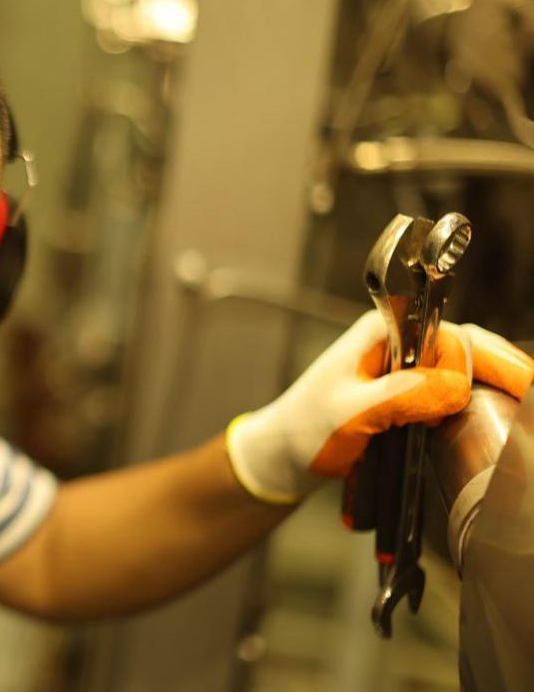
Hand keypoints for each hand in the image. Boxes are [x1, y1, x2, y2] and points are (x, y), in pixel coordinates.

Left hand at [226, 312, 533, 503]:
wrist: (281, 457)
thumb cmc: (304, 431)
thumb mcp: (350, 415)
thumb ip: (401, 398)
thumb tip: (456, 387)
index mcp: (380, 334)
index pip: (450, 336)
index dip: (488, 360)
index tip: (523, 384)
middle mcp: (395, 344)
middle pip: (467, 347)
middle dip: (505, 368)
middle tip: (532, 396)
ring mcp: (401, 368)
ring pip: (463, 367)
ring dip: (495, 383)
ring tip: (524, 404)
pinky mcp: (405, 392)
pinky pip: (450, 389)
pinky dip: (476, 398)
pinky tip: (495, 412)